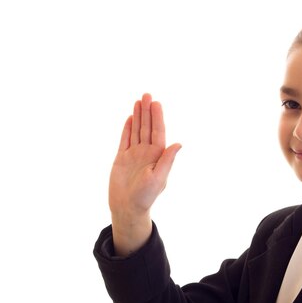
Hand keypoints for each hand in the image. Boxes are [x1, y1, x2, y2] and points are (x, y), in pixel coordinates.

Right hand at [109, 93, 181, 255]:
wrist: (127, 207)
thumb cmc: (145, 196)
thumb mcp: (159, 178)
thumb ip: (167, 160)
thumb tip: (179, 143)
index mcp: (157, 156)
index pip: (157, 132)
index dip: (157, 117)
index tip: (157, 103)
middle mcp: (146, 152)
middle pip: (147, 127)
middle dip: (148, 111)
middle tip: (147, 94)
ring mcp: (134, 154)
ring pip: (137, 131)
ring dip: (138, 116)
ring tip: (139, 101)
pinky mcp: (122, 158)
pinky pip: (125, 139)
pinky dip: (128, 128)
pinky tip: (130, 118)